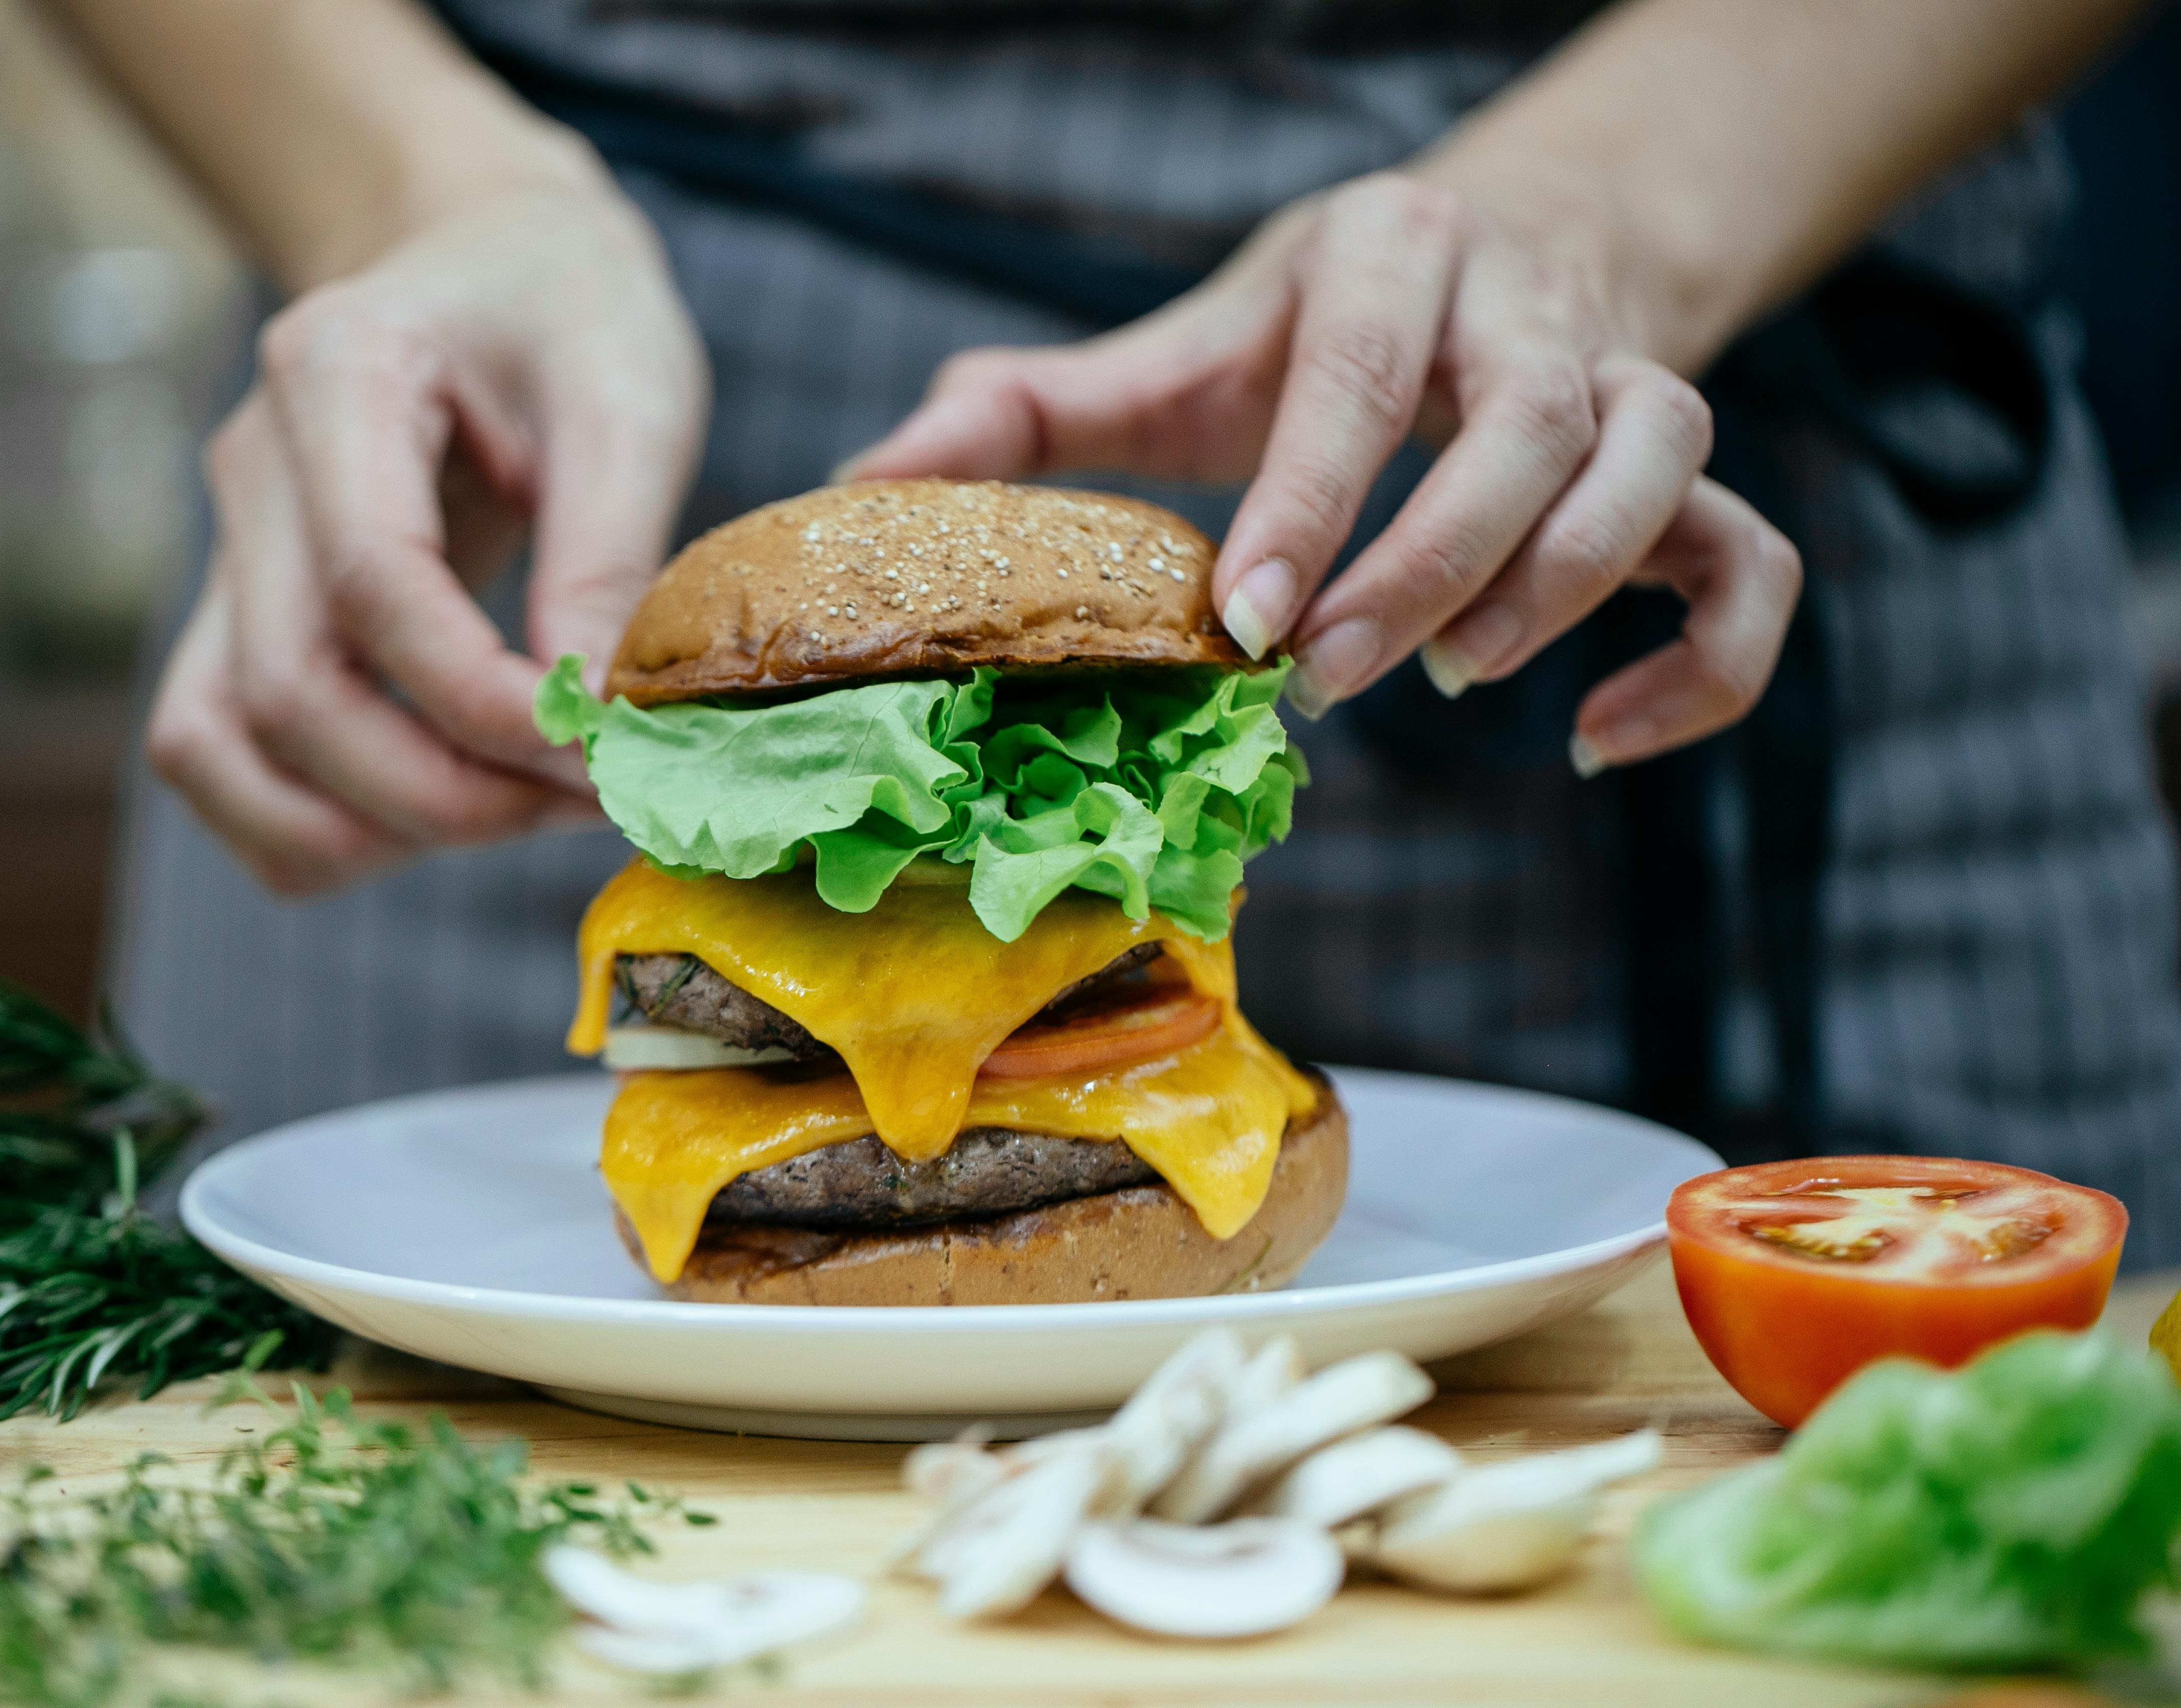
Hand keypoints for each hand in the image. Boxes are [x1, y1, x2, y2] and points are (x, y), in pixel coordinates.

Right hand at [147, 176, 709, 893]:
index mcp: (337, 374)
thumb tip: (589, 718)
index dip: (477, 698)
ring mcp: (227, 548)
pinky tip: (444, 810)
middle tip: (582, 801)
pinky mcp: (239, 613)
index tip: (593, 751)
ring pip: (215, 748)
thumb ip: (608, 552)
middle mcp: (252, 469)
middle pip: (286, 692)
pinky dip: (315, 825)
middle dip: (441, 790)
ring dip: (363, 826)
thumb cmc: (569, 316)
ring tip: (516, 815)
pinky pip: (220, 760)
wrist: (491, 260)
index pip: (371, 583)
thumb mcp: (631, 395)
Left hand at [845, 172, 1799, 771]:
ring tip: (1455, 682)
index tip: (1247, 626)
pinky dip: (1704, 664)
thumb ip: (1033, 411)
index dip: (1311, 503)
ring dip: (1565, 588)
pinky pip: (1751, 563)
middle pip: (1523, 427)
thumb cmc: (1317, 327)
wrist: (1504, 252)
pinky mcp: (1696, 474)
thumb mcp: (1182, 349)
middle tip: (1327, 681)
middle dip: (1426, 565)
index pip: (1354, 375)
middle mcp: (1527, 308)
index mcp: (1384, 257)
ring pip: (1659, 467)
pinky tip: (1597, 742)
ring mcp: (1632, 383)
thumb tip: (864, 485)